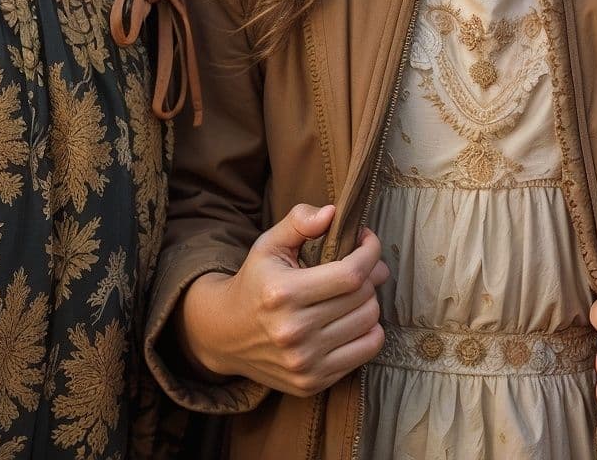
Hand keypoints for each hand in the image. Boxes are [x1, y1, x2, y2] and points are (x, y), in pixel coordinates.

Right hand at [178, 201, 387, 397]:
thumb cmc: (255, 282)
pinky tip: (353, 318)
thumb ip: (299, 221)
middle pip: (363, 298)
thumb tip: (332, 213)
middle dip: (371, 274)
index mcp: (284, 293)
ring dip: (370, 301)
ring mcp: (304, 362)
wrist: (225, 335)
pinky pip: (365, 352)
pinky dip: (369, 331)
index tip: (367, 240)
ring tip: (355, 291)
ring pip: (369, 324)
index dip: (370, 252)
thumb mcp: (269, 244)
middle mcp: (294, 332)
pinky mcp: (312, 383)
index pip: (351, 274)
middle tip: (363, 264)